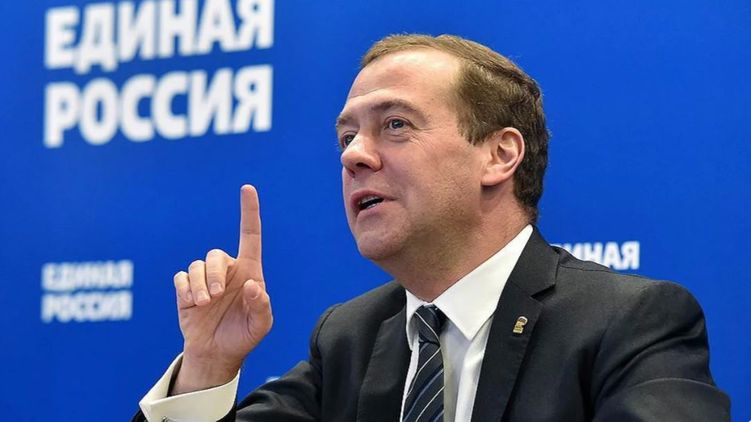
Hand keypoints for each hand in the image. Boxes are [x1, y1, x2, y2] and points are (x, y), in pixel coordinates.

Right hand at [170, 185, 272, 394]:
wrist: (217, 354)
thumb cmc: (243, 336)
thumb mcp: (261, 325)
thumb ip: (262, 305)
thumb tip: (252, 284)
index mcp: (249, 272)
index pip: (250, 236)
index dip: (249, 212)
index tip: (247, 188)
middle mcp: (227, 271)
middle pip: (215, 255)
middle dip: (213, 273)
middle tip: (215, 297)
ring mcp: (205, 280)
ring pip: (196, 265)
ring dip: (199, 284)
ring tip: (204, 304)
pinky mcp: (186, 289)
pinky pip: (181, 277)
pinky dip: (185, 289)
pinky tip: (191, 304)